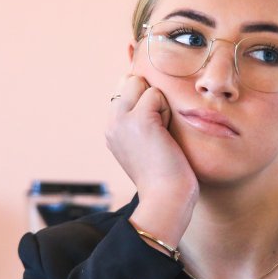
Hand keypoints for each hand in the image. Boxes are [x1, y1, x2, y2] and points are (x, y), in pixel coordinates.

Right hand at [105, 75, 197, 243]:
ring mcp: (121, 119)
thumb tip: (150, 91)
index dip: (145, 99)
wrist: (165, 198)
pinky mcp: (138, 119)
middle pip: (131, 80)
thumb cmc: (165, 174)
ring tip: (161, 134)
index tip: (154, 130)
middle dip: (150, 97)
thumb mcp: (144, 143)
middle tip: (158, 130)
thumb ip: (140, 119)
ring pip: (142, 84)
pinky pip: (156, 94)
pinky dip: (166, 111)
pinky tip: (164, 135)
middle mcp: (111, 122)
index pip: (124, 88)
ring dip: (160, 104)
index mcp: (111, 128)